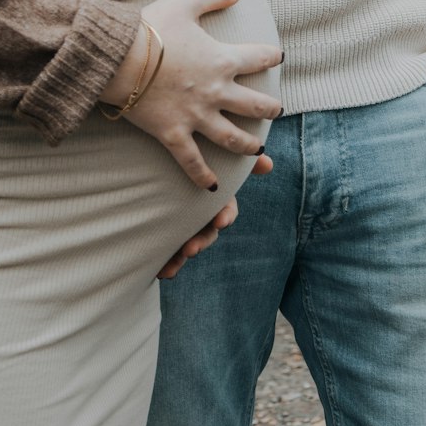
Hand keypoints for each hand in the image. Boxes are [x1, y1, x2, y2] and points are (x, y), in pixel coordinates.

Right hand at [99, 0, 281, 189]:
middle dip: (269, 108)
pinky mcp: (173, 133)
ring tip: (259, 150)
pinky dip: (203, 175)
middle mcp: (216, 91)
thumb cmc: (152, 27)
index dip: (271, 56)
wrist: (120, 58)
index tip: (278, 57)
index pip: (258, 58)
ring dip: (249, 145)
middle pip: (254, 105)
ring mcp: (196, 116)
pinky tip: (212, 187)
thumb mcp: (185, 1)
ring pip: (232, 137)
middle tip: (276, 109)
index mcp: (222, 60)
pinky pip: (192, 161)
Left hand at [156, 153, 272, 279]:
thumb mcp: (210, 152)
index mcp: (215, 198)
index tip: (220, 220)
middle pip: (206, 233)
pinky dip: (165, 262)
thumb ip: (236, 157)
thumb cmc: (193, 155)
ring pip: (187, 245)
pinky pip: (167, 250)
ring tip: (170, 267)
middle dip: (200, 242)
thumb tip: (267, 161)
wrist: (158, 160)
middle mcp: (202, 214)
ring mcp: (184, 225)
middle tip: (191, 249)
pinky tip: (159, 273)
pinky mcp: (166, 232)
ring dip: (180, 258)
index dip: (225, 216)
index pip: (226, 210)